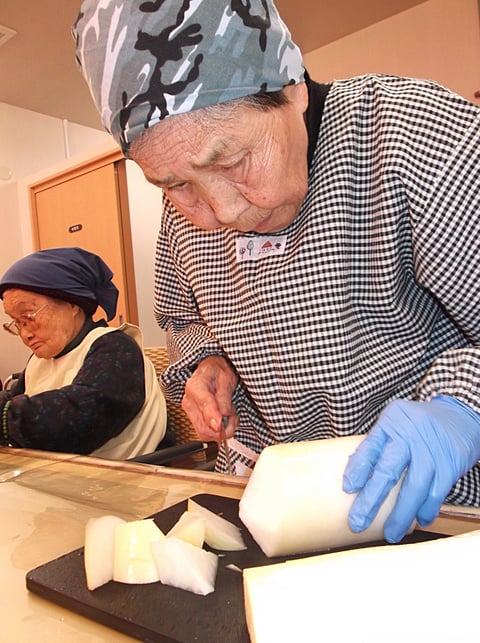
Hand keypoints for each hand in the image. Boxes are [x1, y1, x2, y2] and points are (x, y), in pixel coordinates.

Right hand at [182, 356, 238, 440]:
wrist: (212, 371)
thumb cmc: (218, 372)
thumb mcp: (226, 379)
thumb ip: (224, 398)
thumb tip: (222, 417)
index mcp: (195, 386)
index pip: (203, 405)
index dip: (213, 417)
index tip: (220, 426)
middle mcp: (189, 402)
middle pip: (203, 427)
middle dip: (224, 427)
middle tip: (234, 416)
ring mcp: (191, 412)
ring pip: (206, 434)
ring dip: (223, 430)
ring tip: (230, 415)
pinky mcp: (195, 420)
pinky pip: (207, 434)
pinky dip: (220, 431)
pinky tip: (225, 419)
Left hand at [343, 396, 479, 542]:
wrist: (459, 416)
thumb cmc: (419, 424)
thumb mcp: (395, 423)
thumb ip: (378, 445)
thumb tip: (354, 477)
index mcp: (391, 422)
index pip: (370, 447)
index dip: (358, 468)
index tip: (348, 488)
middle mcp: (410, 435)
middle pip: (387, 471)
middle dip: (371, 500)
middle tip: (358, 522)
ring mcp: (431, 451)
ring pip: (413, 489)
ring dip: (400, 515)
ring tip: (390, 534)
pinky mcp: (450, 465)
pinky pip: (435, 494)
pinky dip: (426, 510)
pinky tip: (418, 520)